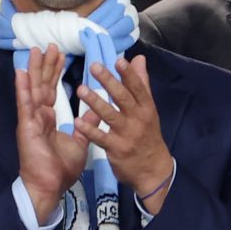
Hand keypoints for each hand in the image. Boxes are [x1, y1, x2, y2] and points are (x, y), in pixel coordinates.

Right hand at [13, 47, 90, 223]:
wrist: (49, 186)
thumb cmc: (60, 168)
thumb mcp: (80, 142)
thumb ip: (86, 124)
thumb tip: (95, 110)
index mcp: (48, 118)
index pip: (52, 89)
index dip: (55, 72)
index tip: (60, 54)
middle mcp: (38, 115)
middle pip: (42, 84)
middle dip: (46, 65)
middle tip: (50, 45)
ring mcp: (30, 120)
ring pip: (32, 89)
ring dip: (34, 69)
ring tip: (36, 51)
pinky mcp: (26, 127)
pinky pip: (25, 104)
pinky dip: (23, 88)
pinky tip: (22, 72)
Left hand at [75, 57, 177, 202]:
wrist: (153, 170)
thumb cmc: (147, 135)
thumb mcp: (148, 110)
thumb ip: (141, 84)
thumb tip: (138, 59)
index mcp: (146, 108)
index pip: (138, 88)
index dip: (128, 74)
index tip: (118, 61)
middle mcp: (138, 119)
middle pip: (123, 98)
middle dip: (109, 82)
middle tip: (94, 66)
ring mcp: (127, 135)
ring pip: (110, 115)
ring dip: (95, 102)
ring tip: (80, 90)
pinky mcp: (116, 149)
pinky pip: (101, 138)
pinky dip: (89, 130)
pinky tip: (77, 122)